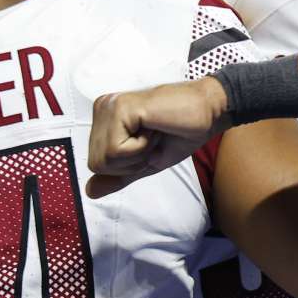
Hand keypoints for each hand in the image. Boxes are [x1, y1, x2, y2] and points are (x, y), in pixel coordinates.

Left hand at [86, 77, 229, 197]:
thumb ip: (118, 176)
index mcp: (104, 119)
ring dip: (137, 154)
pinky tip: (154, 128)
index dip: (127, 166)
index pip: (96, 164)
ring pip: (105, 160)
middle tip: (152, 140)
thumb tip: (89, 192)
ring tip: (153, 133)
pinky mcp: (120, 108)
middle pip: (97, 164)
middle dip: (131, 162)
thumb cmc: (180, 133)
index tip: (148, 145)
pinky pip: (117, 150)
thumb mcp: (145, 163)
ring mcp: (109, 106)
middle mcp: (102, 108)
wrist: (208, 112)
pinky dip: (141, 148)